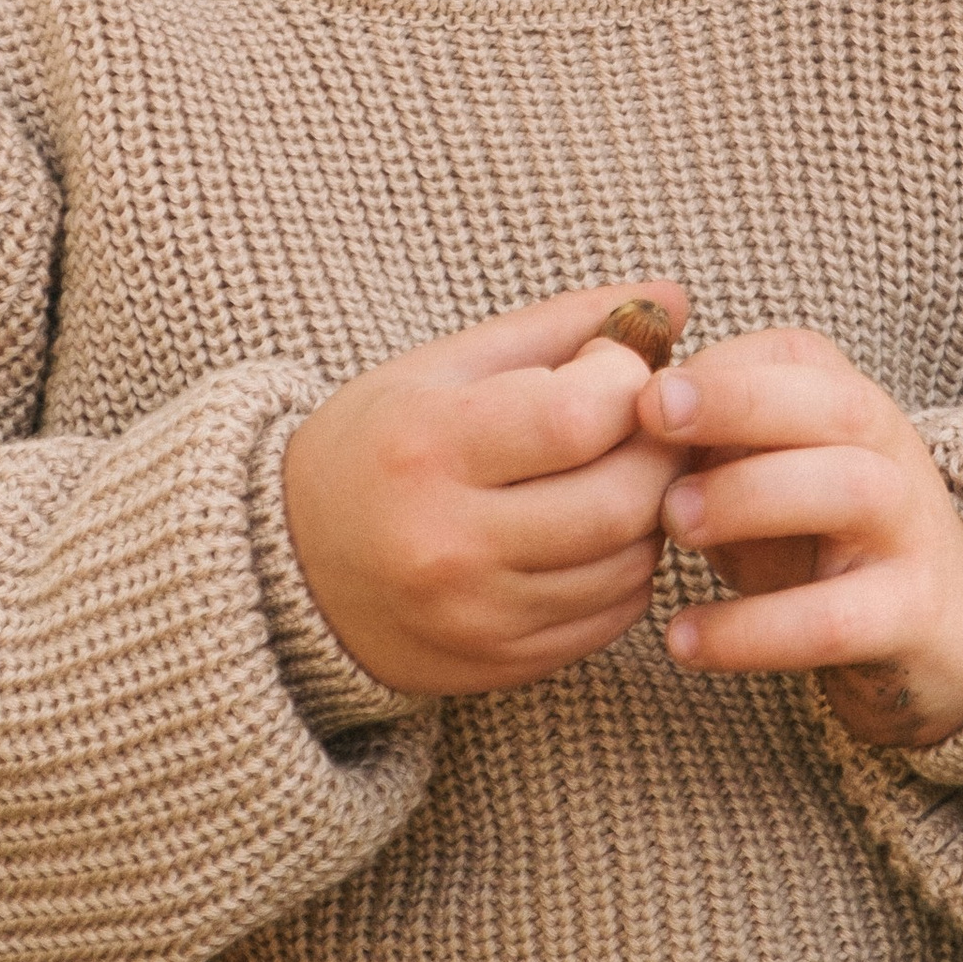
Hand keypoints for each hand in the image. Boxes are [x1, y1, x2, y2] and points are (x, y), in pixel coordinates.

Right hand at [282, 279, 691, 695]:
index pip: (577, 417)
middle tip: (650, 423)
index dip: (624, 384)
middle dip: (659, 452)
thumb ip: (559, 326)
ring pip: (629, 565)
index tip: (612, 366)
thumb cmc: (376, 445)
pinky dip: (629, 569)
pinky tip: (599, 531)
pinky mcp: (500, 664)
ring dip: (653, 512)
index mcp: (428, 448)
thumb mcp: (445, 366)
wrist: (290, 567)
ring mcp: (477, 615)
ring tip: (622, 471)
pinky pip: (611, 618)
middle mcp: (449, 542)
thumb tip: (672, 297)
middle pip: (619, 501)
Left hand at [638, 325, 962, 747]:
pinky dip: (753, 631)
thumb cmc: (815, 530)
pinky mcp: (911, 614)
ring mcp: (909, 529)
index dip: (712, 369)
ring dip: (750, 498)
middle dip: (737, 402)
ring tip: (671, 527)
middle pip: (832, 404)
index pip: (791, 358)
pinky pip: (835, 619)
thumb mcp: (765, 470)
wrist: (937, 621)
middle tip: (648, 421)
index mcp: (848, 400)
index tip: (635, 393)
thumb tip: (611, 415)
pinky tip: (683, 639)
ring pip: (847, 490)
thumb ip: (704, 439)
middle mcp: (890, 449)